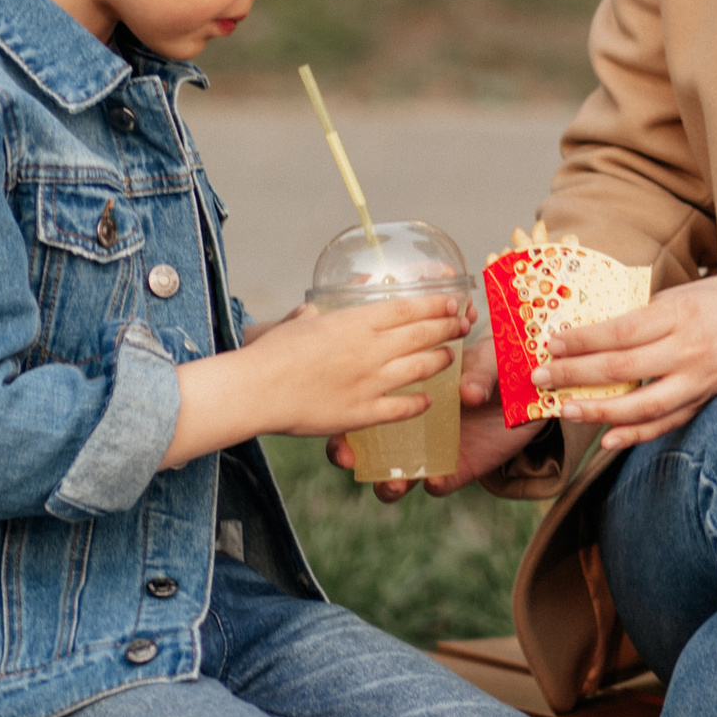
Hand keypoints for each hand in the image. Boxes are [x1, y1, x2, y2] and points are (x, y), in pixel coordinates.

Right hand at [169, 296, 463, 466]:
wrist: (254, 391)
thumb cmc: (269, 353)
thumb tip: (312, 310)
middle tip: (462, 325)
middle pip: (421, 334)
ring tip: (449, 357)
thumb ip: (311, 316)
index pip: (407, 309)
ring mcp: (368, 383)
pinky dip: (418, 403)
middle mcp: (368, 349)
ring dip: (439, 362)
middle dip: (447, 328)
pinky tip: (427, 401)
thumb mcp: (296, 324)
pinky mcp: (361, 414)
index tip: (452, 302)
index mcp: (354, 322)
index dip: (434, 305)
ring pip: (419, 369)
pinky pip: (401, 408)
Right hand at [332, 334, 546, 501]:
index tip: (333, 415)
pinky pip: (437, 484)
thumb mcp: (487, 361)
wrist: (530, 394)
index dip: (342, 413)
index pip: (361, 404)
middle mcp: (407, 425)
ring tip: (393, 483)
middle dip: (348, 455)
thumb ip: (478, 373)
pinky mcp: (455, 470)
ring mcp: (429, 451)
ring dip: (387, 483)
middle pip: (364, 447)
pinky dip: (433, 485)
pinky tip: (433, 481)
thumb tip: (468, 393)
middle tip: (346, 458)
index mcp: (403, 389)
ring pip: (394, 476)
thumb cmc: (495, 368)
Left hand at [533, 273, 716, 448]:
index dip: (581, 340)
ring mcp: (700, 380)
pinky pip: (668, 423)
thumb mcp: (689, 292)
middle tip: (539, 378)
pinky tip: (610, 440)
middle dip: (574, 374)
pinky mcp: (708, 400)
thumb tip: (603, 331)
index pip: (619, 331)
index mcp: (680, 314)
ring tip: (566, 410)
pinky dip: (638, 434)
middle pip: (621, 368)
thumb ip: (650, 314)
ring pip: (642, 405)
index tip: (550, 343)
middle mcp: (689, 350)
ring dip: (599, 411)